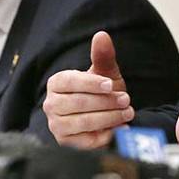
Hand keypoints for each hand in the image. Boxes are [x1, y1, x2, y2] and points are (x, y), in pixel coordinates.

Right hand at [43, 31, 134, 148]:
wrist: (107, 116)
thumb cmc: (103, 92)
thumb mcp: (106, 73)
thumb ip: (103, 55)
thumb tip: (101, 35)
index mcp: (57, 83)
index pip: (70, 81)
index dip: (91, 83)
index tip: (111, 84)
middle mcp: (51, 105)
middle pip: (77, 103)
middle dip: (105, 101)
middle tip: (126, 99)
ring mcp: (57, 126)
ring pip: (83, 122)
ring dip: (109, 117)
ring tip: (128, 112)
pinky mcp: (66, 143)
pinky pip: (86, 141)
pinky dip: (106, 135)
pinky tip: (121, 129)